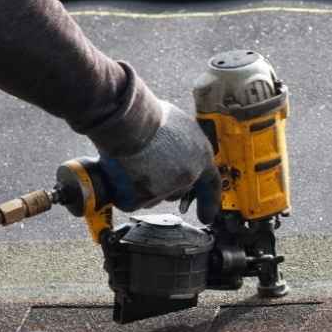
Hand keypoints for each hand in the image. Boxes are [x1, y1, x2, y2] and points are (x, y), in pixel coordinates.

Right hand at [95, 100, 221, 223]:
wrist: (128, 121)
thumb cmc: (150, 115)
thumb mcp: (179, 123)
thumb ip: (183, 142)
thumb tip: (176, 149)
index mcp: (200, 156)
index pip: (211, 185)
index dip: (209, 202)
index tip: (207, 217)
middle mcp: (187, 176)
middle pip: (177, 191)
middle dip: (164, 184)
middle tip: (148, 165)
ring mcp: (165, 189)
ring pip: (153, 197)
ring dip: (143, 185)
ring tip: (132, 159)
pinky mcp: (142, 197)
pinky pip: (131, 200)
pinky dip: (124, 190)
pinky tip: (121, 171)